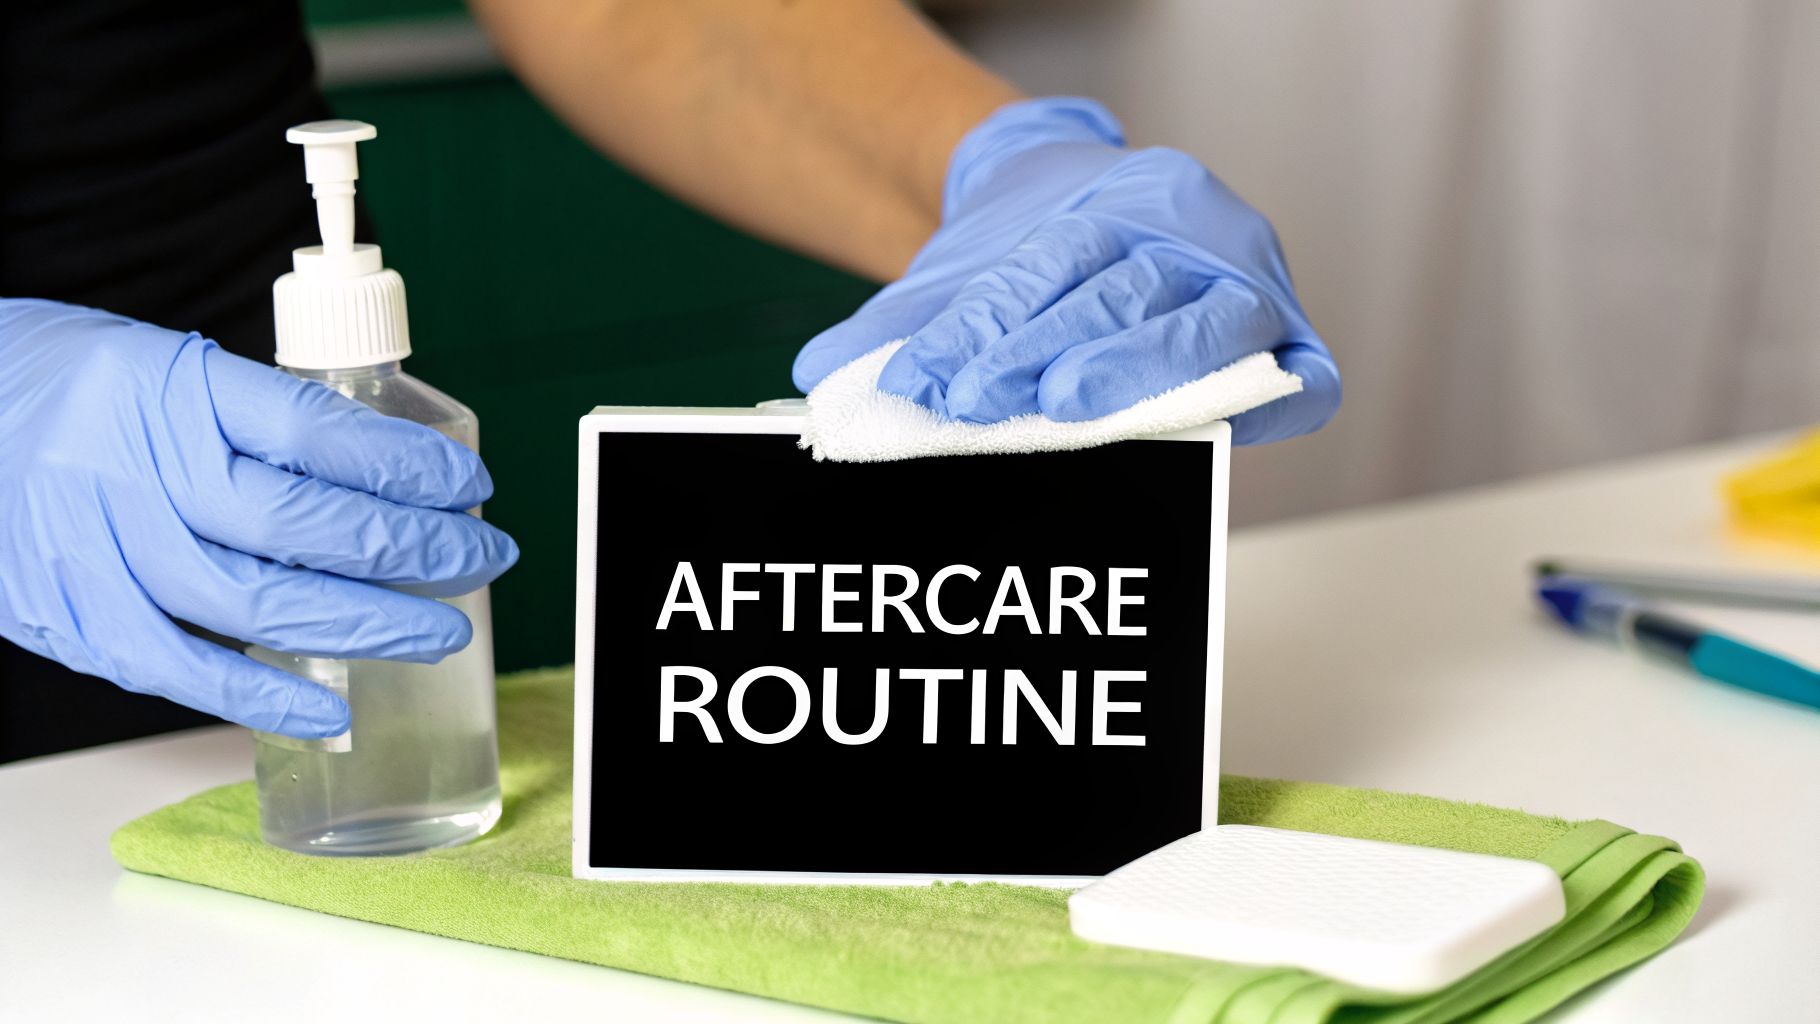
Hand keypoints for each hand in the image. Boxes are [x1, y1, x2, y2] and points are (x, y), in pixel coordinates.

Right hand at [0, 300, 518, 737]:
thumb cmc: (73, 387)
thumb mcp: (167, 367)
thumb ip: (262, 422)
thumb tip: (394, 483)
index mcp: (167, 385)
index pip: (314, 431)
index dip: (405, 468)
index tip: (469, 490)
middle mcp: (130, 463)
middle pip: (301, 523)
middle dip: (412, 549)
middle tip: (483, 558)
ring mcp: (94, 545)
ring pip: (255, 603)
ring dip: (367, 625)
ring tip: (442, 630)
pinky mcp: (64, 612)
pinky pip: (175, 669)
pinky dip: (260, 698)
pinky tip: (334, 708)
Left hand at [794, 97, 1339, 444]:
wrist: (1112, 211)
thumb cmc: (1047, 256)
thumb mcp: (967, 277)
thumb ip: (901, 325)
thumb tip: (815, 373)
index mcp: (1117, 200)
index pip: (1050, 264)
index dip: (988, 324)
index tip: (928, 378)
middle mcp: (1190, 233)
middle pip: (1120, 290)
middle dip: (1045, 347)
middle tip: (979, 398)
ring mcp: (1247, 287)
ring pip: (1203, 326)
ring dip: (1131, 372)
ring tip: (1062, 407)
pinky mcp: (1291, 348)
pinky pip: (1299, 381)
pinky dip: (1268, 406)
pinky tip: (1232, 430)